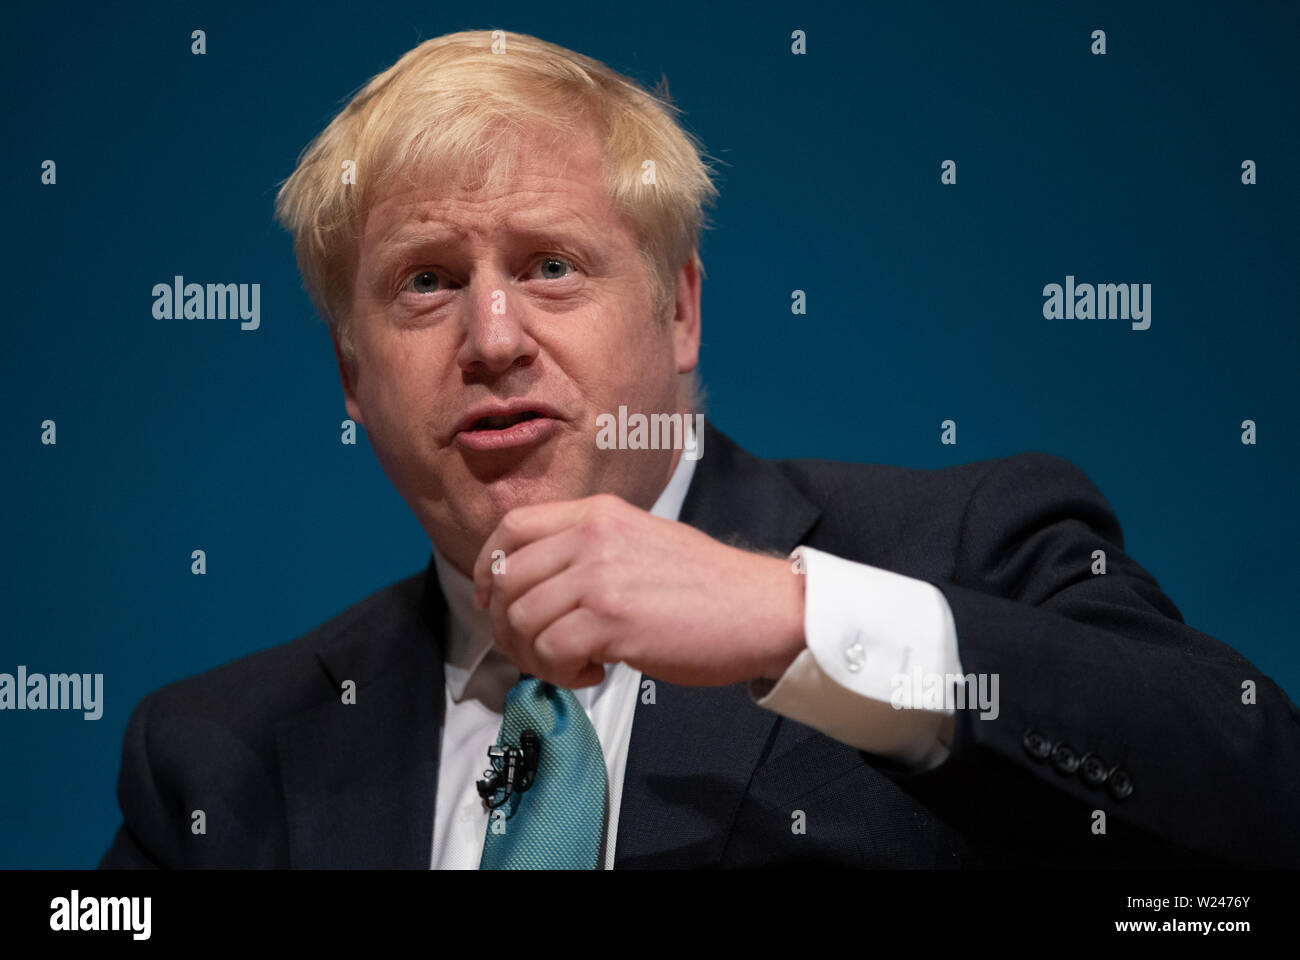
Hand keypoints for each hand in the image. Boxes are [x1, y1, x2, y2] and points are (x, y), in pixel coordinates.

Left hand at [472, 493, 805, 688]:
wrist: (762, 608)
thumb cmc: (708, 587)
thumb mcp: (640, 541)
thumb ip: (589, 551)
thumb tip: (536, 587)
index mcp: (598, 513)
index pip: (512, 529)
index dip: (488, 568)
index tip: (492, 601)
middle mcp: (593, 535)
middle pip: (508, 580)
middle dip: (509, 627)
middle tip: (538, 652)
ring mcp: (601, 576)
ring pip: (522, 619)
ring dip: (536, 656)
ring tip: (573, 666)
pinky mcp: (613, 620)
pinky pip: (551, 651)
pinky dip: (562, 673)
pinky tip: (595, 673)